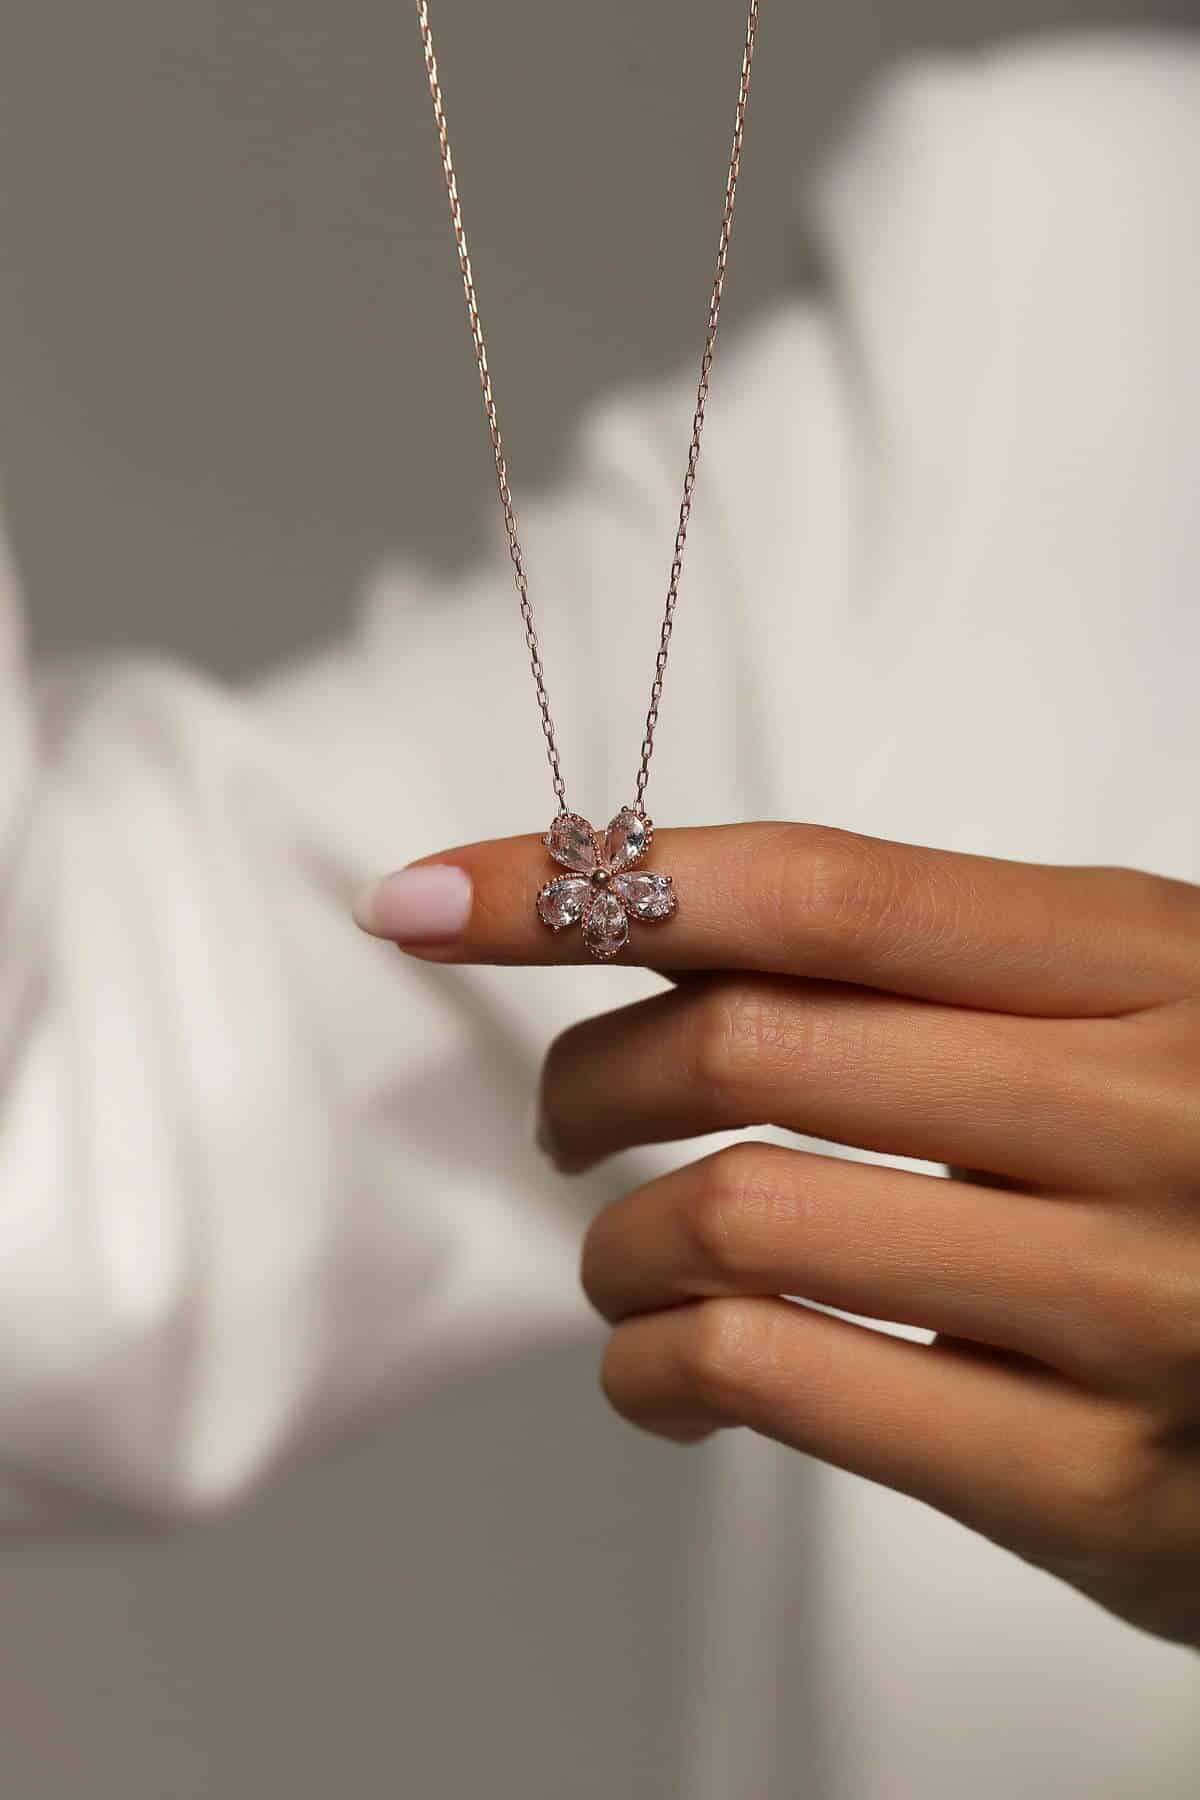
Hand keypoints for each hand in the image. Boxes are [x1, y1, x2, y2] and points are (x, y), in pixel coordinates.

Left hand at [356, 822, 1199, 1646]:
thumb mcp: (1138, 1011)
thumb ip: (941, 973)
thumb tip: (672, 937)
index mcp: (1148, 963)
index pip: (814, 892)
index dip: (592, 885)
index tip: (438, 896)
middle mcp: (1144, 1114)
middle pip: (747, 1046)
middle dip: (590, 1076)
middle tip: (567, 1113)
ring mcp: (1126, 1303)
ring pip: (738, 1218)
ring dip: (619, 1241)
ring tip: (626, 1257)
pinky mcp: (1093, 1478)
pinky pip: (782, 1381)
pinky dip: (659, 1368)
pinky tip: (663, 1369)